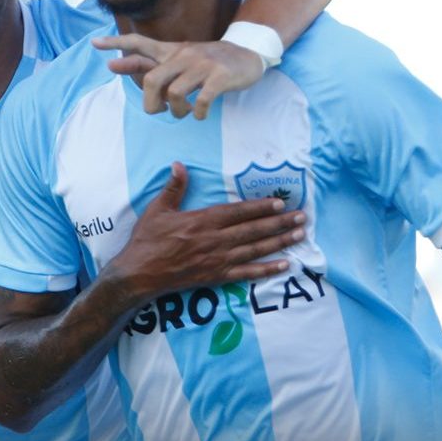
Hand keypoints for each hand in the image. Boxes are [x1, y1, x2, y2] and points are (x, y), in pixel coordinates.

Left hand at [94, 33, 264, 119]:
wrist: (248, 53)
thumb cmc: (207, 61)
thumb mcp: (176, 57)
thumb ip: (146, 62)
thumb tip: (111, 64)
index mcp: (171, 51)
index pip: (138, 43)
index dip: (115, 43)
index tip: (94, 44)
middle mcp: (183, 55)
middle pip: (152, 80)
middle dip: (151, 103)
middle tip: (159, 111)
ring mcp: (202, 65)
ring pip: (174, 93)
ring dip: (176, 111)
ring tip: (184, 113)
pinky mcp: (220, 77)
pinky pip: (201, 100)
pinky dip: (197, 113)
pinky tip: (199, 114)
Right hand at [103, 162, 304, 301]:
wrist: (139, 273)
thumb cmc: (147, 240)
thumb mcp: (158, 209)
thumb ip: (174, 188)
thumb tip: (179, 164)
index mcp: (202, 221)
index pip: (238, 212)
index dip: (261, 207)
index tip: (280, 202)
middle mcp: (215, 240)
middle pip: (254, 230)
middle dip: (280, 223)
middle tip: (302, 218)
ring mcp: (218, 260)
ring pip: (255, 249)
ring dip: (280, 242)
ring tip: (299, 236)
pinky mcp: (217, 276)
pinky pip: (247, 273)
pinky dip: (267, 269)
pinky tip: (284, 265)